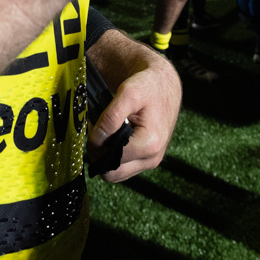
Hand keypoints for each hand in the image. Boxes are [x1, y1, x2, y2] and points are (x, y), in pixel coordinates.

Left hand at [89, 49, 181, 182]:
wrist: (164, 85)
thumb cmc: (148, 86)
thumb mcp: (127, 93)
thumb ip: (110, 118)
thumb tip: (96, 140)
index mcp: (150, 144)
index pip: (111, 159)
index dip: (97, 144)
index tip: (94, 124)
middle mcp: (152, 158)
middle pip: (112, 174)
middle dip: (98, 153)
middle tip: (97, 130)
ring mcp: (150, 161)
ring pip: (116, 173)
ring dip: (105, 155)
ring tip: (105, 132)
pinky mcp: (147, 160)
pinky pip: (123, 167)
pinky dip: (113, 155)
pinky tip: (113, 136)